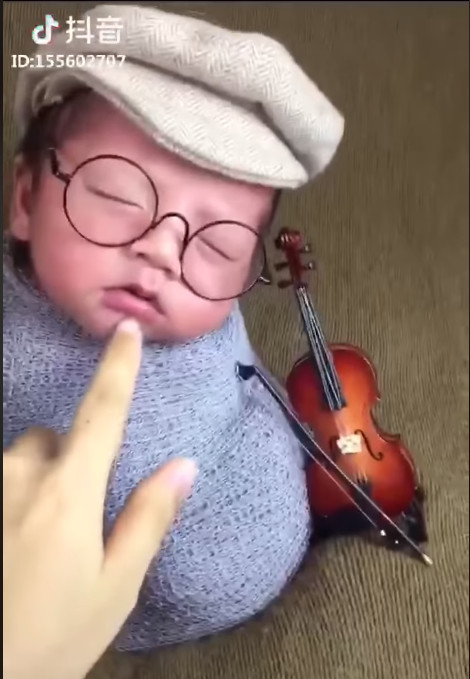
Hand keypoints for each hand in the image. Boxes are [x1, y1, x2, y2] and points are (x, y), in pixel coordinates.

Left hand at [3, 319, 197, 678]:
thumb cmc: (51, 638)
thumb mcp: (116, 587)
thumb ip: (149, 517)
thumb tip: (184, 465)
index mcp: (68, 492)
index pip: (103, 412)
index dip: (118, 368)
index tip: (127, 330)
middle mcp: (18, 477)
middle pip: (52, 441)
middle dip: (68, 464)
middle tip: (74, 525)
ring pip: (17, 464)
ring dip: (31, 485)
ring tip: (33, 548)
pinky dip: (8, 501)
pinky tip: (9, 550)